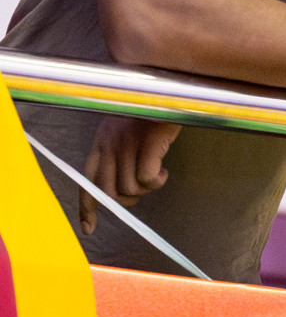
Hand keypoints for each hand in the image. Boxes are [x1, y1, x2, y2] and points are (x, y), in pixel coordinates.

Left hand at [79, 117, 181, 233]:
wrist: (167, 88)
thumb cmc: (151, 109)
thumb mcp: (125, 130)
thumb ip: (119, 153)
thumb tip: (124, 185)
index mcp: (100, 143)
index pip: (86, 182)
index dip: (87, 208)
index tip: (89, 228)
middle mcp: (108, 145)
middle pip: (109, 191)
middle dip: (127, 200)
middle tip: (144, 190)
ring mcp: (127, 143)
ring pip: (130, 187)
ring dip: (146, 189)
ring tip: (158, 175)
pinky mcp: (147, 143)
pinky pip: (146, 178)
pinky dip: (156, 181)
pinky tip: (164, 171)